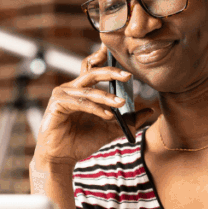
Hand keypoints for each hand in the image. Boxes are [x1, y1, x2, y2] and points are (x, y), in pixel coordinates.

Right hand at [32, 44, 155, 168]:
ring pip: (89, 90)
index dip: (102, 56)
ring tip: (121, 104)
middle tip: (128, 75)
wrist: (62, 158)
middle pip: (93, 72)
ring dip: (107, 97)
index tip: (116, 50)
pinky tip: (107, 115)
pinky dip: (95, 108)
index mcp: (82, 89)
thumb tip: (150, 111)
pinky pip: (81, 103)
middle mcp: (71, 88)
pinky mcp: (57, 104)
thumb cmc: (81, 142)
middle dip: (111, 72)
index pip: (93, 67)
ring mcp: (62, 94)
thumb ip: (129, 119)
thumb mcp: (110, 129)